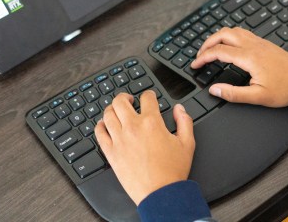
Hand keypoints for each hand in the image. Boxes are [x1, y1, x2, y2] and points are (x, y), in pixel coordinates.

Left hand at [94, 91, 194, 205]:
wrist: (160, 193)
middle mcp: (133, 128)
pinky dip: (100, 126)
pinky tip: (104, 125)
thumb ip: (184, 122)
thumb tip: (179, 109)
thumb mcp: (188, 143)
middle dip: (125, 97)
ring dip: (112, 109)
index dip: (149, 94)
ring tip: (116, 110)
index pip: (147, 98)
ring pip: (108, 114)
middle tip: (129, 100)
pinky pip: (99, 133)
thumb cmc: (173, 171)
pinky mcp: (111, 152)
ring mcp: (119, 139)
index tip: (149, 97)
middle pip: (121, 101)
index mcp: (152, 123)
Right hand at [191, 27, 287, 107]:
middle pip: (223, 34)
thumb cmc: (285, 89)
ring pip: (233, 30)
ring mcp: (259, 42)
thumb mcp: (258, 97)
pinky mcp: (264, 43)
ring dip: (218, 37)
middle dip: (207, 43)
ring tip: (211, 49)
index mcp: (249, 58)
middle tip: (199, 55)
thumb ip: (233, 94)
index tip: (195, 65)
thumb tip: (214, 90)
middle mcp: (253, 46)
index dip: (203, 58)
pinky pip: (242, 32)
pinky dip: (230, 36)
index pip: (219, 51)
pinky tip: (229, 45)